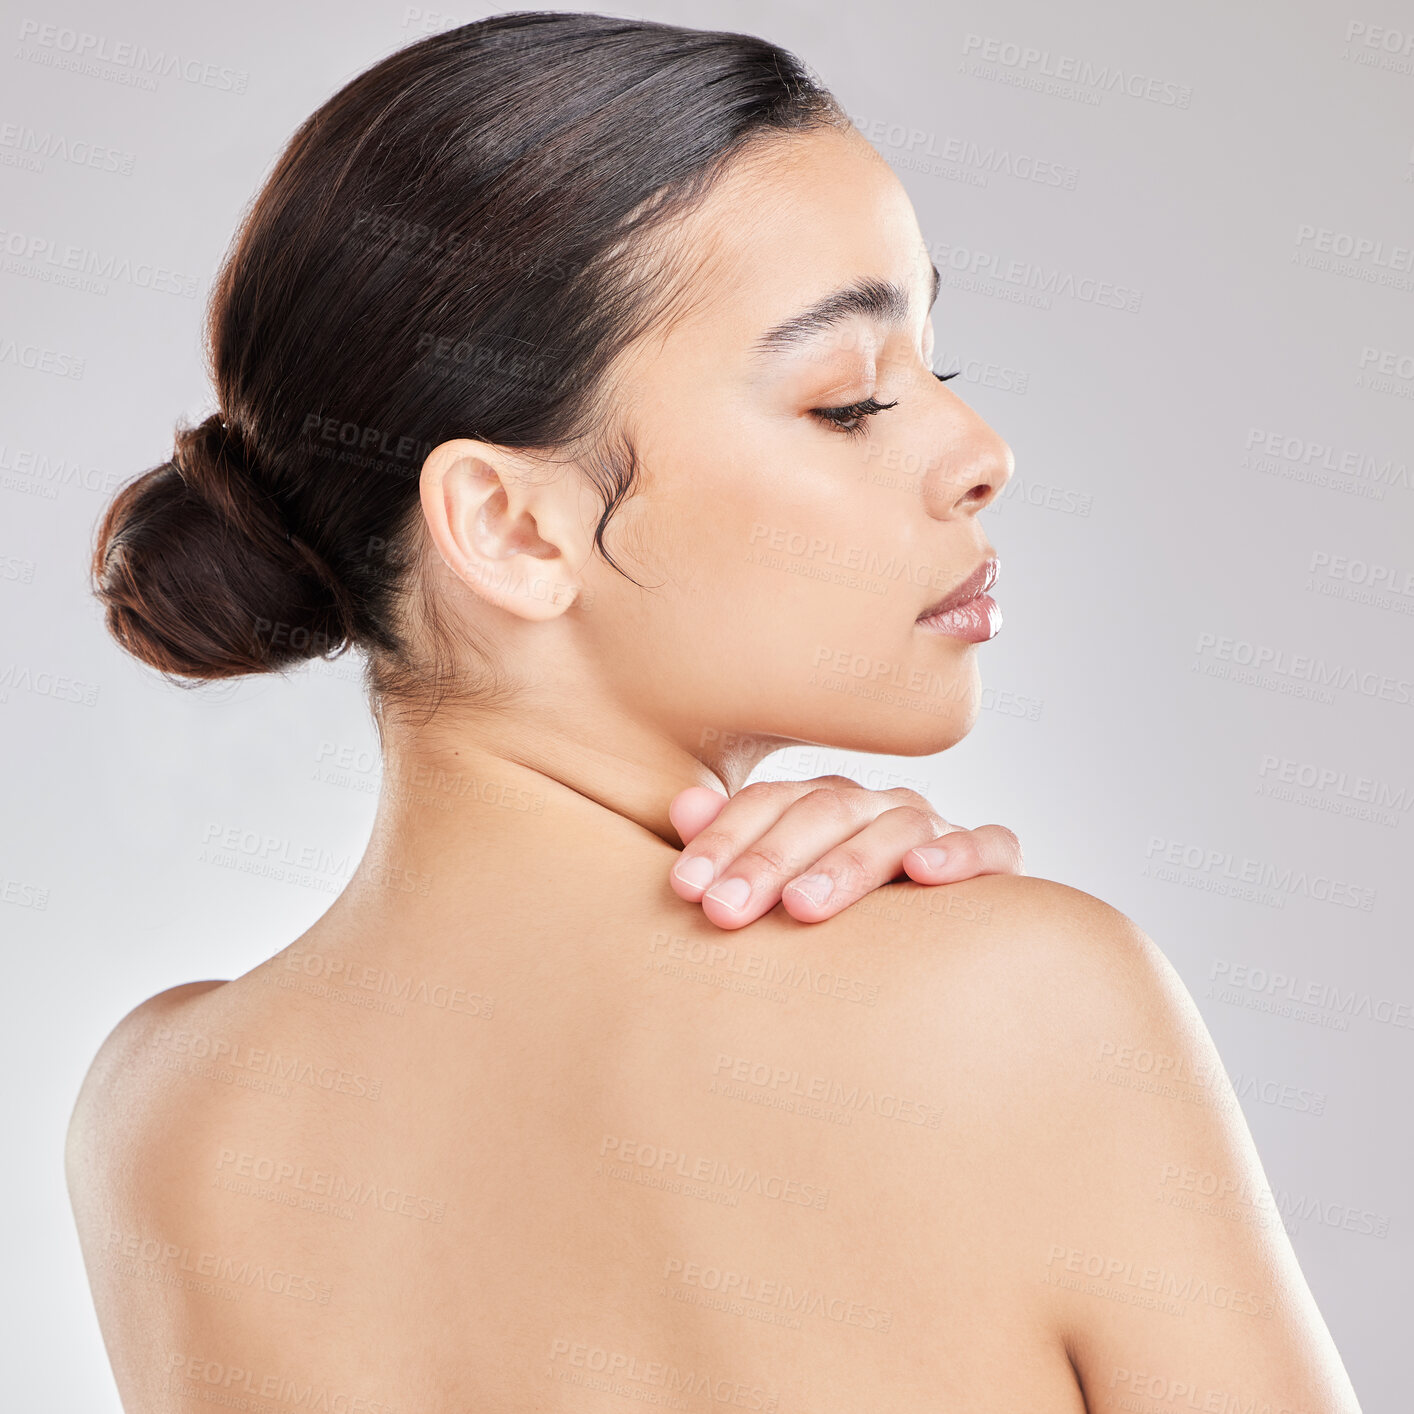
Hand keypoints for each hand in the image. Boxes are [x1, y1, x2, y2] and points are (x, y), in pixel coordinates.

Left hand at [667, 776, 1022, 929]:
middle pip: (822, 811)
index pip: (768, 803)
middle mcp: (875, 806)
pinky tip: (923, 873)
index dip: (723, 840)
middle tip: (725, 911)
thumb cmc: (835, 920)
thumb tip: (683, 807)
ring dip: (847, 864)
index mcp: (820, 804)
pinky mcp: (993, 859)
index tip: (685, 889)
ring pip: (894, 826)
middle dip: (769, 860)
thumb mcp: (775, 886)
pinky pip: (988, 845)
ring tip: (803, 907)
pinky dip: (960, 853)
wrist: (939, 951)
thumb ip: (732, 848)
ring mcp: (935, 828)